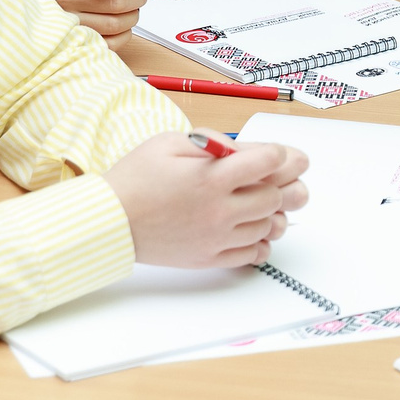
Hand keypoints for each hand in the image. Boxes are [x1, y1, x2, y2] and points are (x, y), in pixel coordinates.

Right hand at [53, 0, 148, 40]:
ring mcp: (73, 24)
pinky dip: (126, 32)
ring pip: (116, 24)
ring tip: (133, 6)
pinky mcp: (82, 42)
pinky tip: (123, 20)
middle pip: (115, 3)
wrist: (66, 0)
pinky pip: (113, 42)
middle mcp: (68, 0)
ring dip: (134, 14)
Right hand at [104, 129, 308, 267]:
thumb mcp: (170, 143)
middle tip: (290, 177)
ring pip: (269, 226)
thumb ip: (214, 141)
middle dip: (286, 183)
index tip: (280, 154)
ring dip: (275, 212)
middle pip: (275, 197)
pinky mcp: (209, 258)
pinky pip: (253, 254)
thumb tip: (245, 148)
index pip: (269, 161)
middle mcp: (218, 210)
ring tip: (268, 202)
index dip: (281, 154)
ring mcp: (216, 237)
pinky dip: (262, 242)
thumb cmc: (136, 178)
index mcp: (210, 177)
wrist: (109, 221)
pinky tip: (255, 229)